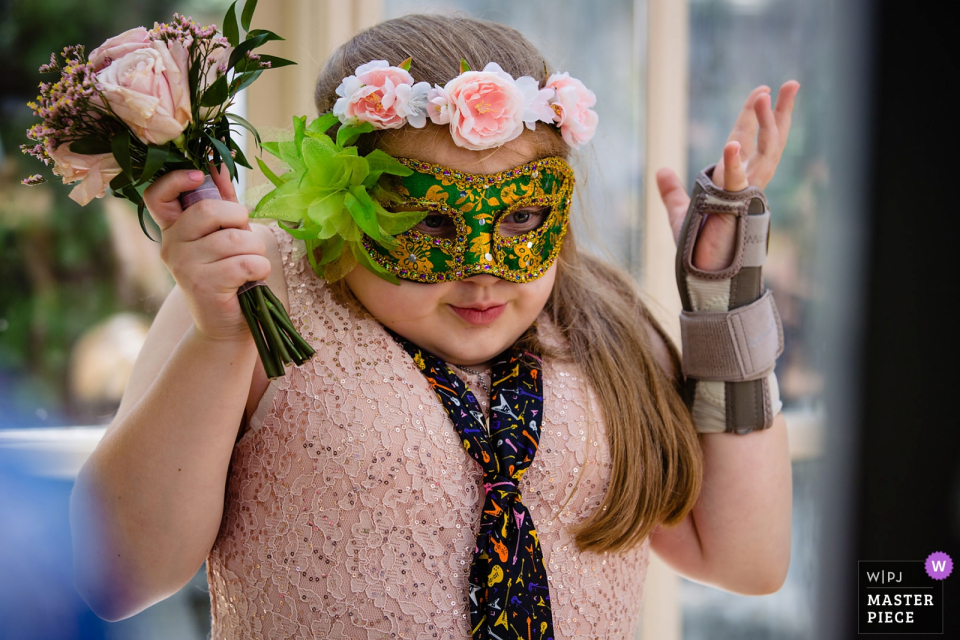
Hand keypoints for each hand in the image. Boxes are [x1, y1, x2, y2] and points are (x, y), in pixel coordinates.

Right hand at [144, 164, 269, 341]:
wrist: (226, 326)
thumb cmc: (230, 275)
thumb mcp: (224, 234)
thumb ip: (221, 200)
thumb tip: (219, 162)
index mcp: (173, 229)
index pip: (157, 195)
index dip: (176, 179)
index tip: (200, 176)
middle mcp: (171, 245)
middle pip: (207, 209)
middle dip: (239, 218)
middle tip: (245, 237)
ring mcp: (184, 266)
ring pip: (234, 238)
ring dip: (255, 250)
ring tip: (250, 264)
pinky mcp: (203, 284)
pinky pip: (245, 261)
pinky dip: (260, 268)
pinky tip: (253, 278)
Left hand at [657, 81, 799, 270]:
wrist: (702, 276)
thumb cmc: (697, 249)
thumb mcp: (682, 212)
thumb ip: (673, 191)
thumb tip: (661, 171)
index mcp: (736, 182)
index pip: (752, 142)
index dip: (757, 117)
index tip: (763, 91)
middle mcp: (747, 185)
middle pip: (769, 142)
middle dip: (780, 112)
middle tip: (791, 83)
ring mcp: (743, 195)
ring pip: (762, 153)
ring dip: (764, 124)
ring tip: (763, 95)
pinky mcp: (731, 207)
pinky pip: (734, 181)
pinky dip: (733, 163)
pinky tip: (731, 143)